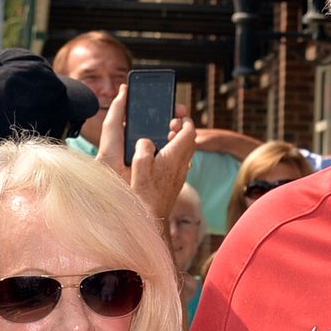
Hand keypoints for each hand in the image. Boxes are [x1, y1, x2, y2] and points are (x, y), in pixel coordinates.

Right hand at [97, 84, 195, 220]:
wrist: (152, 217)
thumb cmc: (145, 193)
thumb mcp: (140, 165)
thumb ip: (144, 146)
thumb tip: (146, 141)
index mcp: (175, 156)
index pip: (189, 131)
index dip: (185, 119)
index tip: (177, 113)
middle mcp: (182, 164)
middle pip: (190, 139)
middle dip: (182, 127)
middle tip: (169, 122)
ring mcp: (180, 173)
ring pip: (186, 150)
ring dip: (178, 140)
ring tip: (163, 136)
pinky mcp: (175, 181)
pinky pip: (179, 160)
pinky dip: (173, 152)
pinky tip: (159, 154)